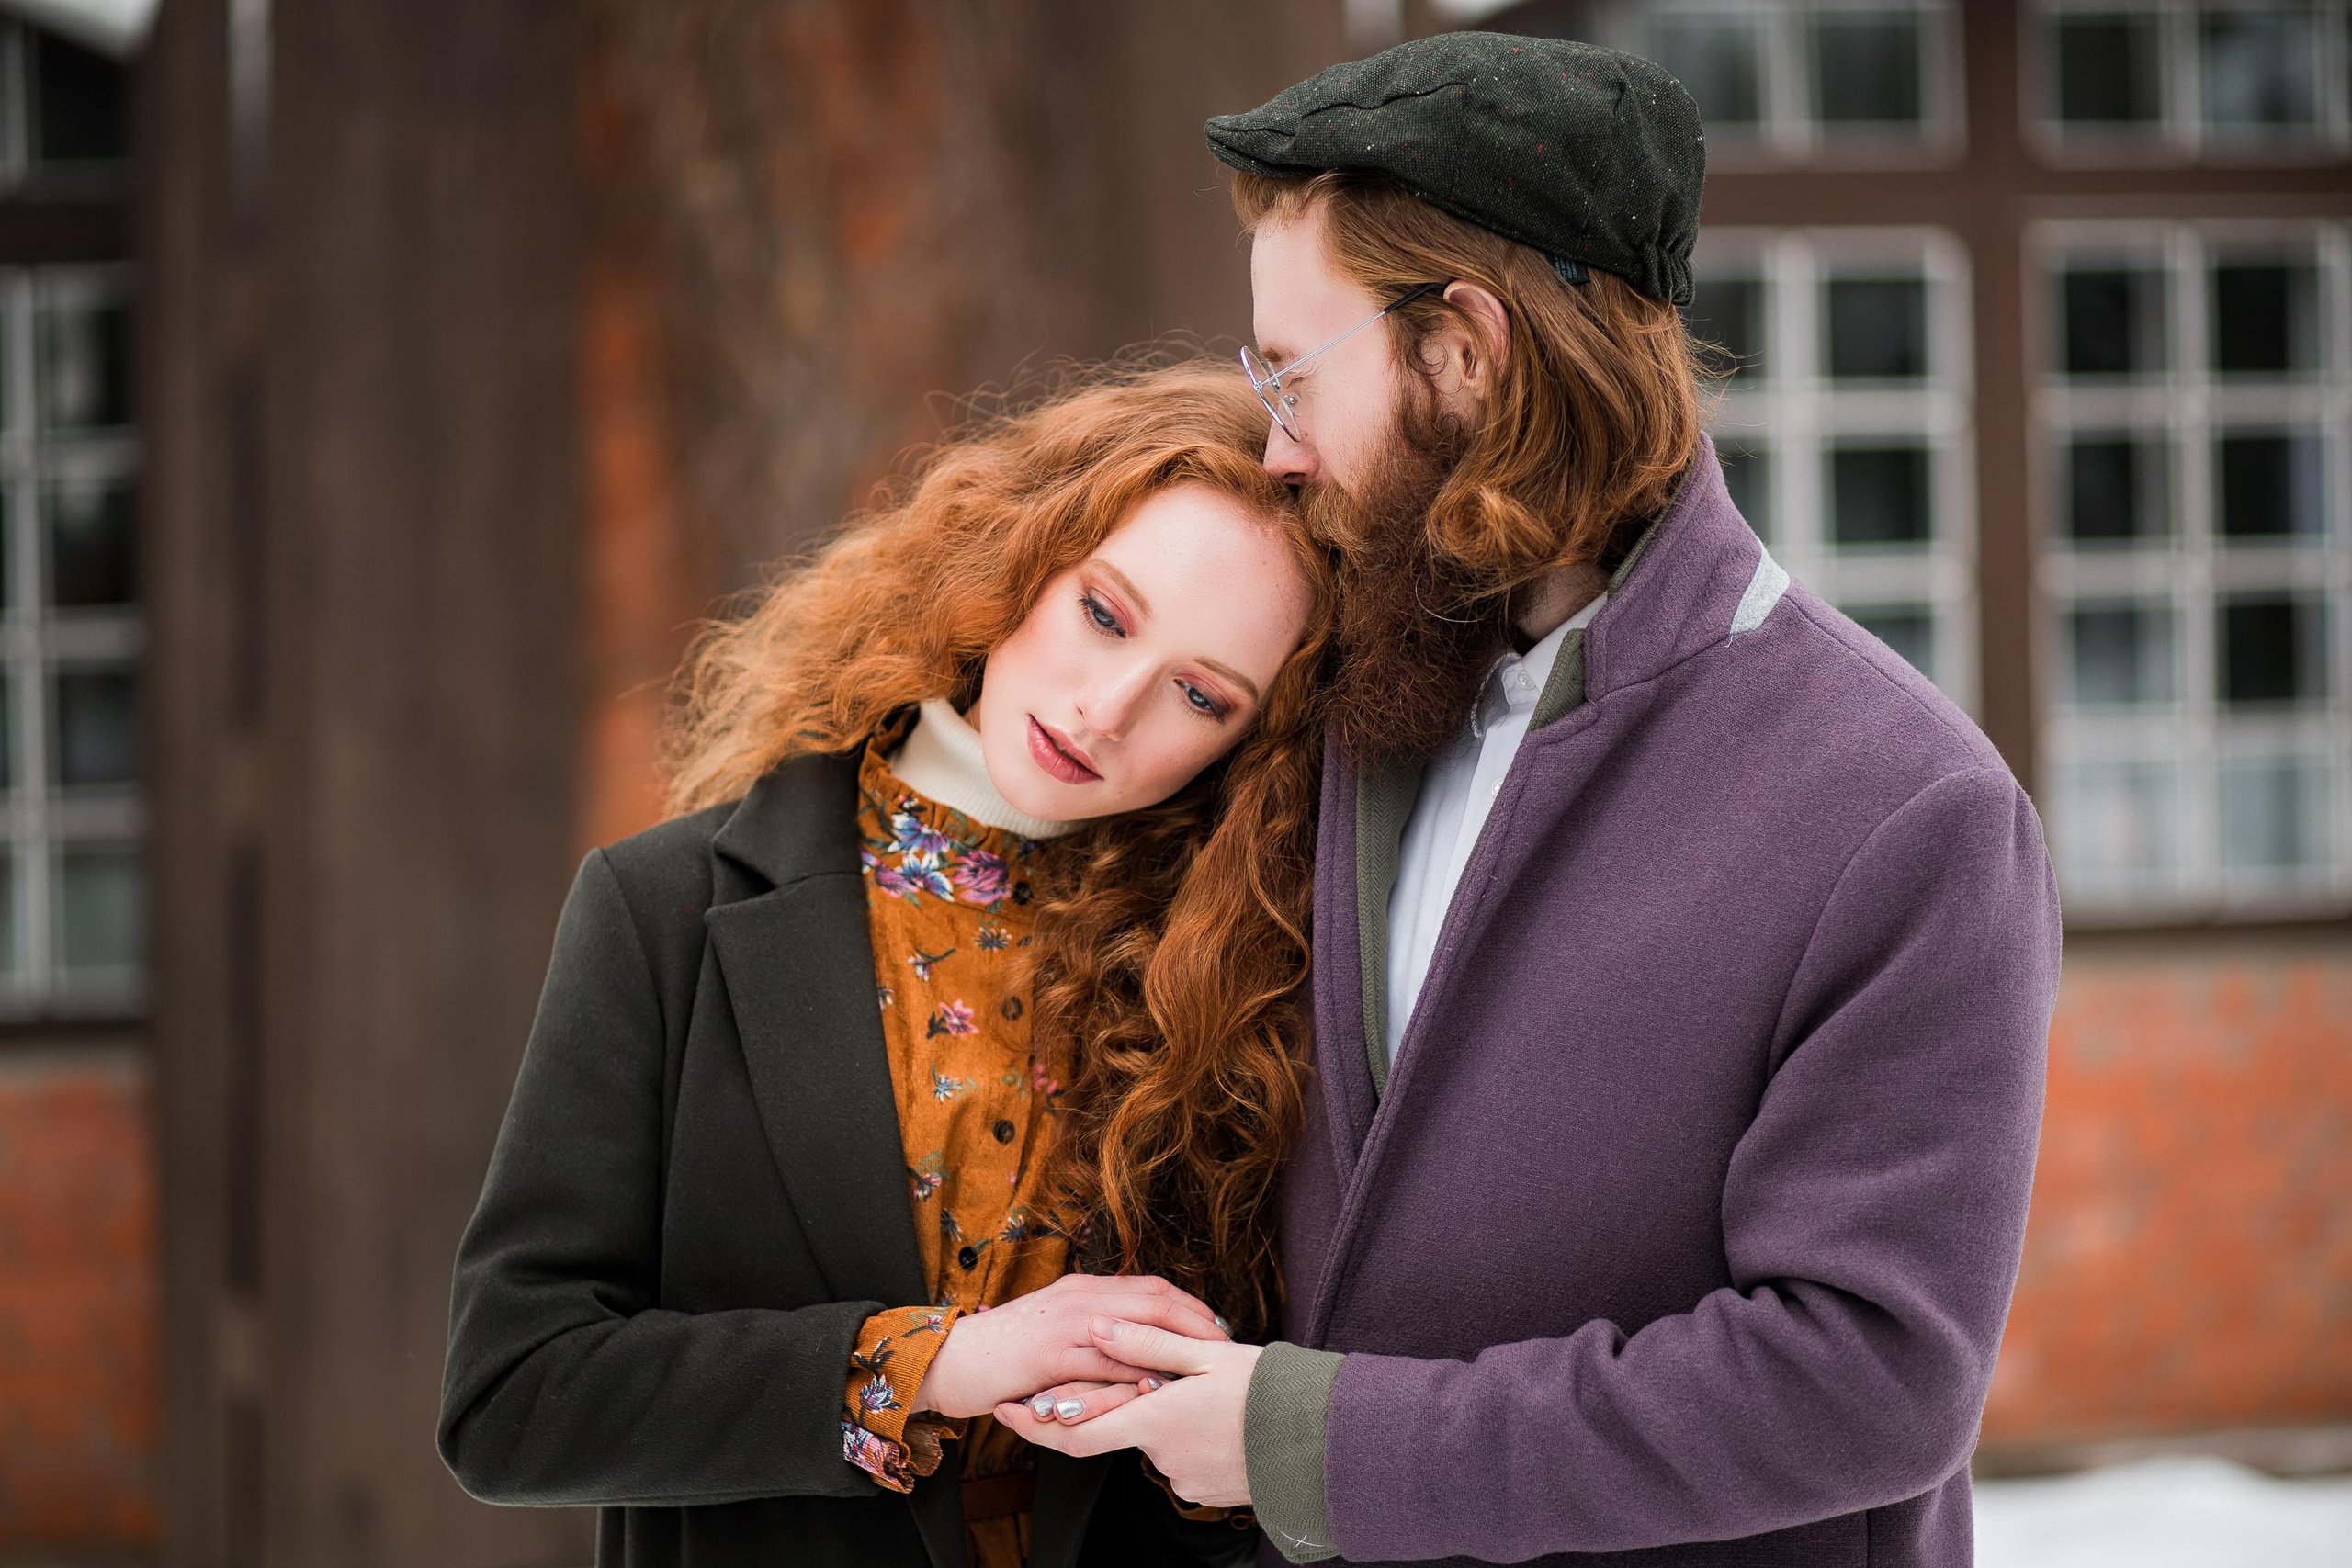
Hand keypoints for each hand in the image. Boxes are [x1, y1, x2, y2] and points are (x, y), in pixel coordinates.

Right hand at [913, 1275, 1227, 1419]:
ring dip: (1175, 1349)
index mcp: (1082, 1287)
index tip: (1218, 1327)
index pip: (1151, 1287)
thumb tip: (1136, 1340)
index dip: (1190, 1306)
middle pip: (1154, 1300)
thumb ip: (1092, 1327)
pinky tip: (1158, 1389)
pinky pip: (1105, 1365)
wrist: (948, 1360)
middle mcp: (1079, 1297)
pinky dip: (1135, 1376)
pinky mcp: (1050, 1355)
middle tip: (1226, 1348)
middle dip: (1197, 1323)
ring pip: (1136, 1329)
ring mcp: (1065, 1324)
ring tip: (1205, 1370)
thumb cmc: (1003, 1351)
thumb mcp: (1052, 1327)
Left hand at [993, 1317, 1259, 1506]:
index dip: (1035, 1424)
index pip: (1076, 1433)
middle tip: (1161, 1378)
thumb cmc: (1267, 1392)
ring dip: (1172, 1418)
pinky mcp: (1209, 1489)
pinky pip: (1188, 1458)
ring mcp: (1185, 1478)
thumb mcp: (1206, 1356)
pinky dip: (1195, 1437)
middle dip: (1132, 1402)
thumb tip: (1098, 1329)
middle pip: (1125, 1427)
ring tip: (1215, 1392)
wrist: (1321, 1441)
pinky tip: (1226, 1417)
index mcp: (1152, 1418)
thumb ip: (1147, 1341)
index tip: (1005, 1410)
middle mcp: (1160, 1455)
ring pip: (1161, 1441)